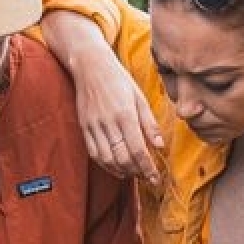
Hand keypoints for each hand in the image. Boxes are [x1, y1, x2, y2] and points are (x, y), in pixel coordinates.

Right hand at [48, 10, 164, 185]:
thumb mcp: (140, 98)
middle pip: (123, 158)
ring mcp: (94, 126)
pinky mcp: (84, 127)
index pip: (138, 150)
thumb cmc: (118, 79)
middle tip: (148, 178)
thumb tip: (160, 146)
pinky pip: (94, 154)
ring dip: (122, 171)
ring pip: (107, 160)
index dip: (148, 168)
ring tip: (134, 174)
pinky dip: (106, 165)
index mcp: (125, 114)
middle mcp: (108, 122)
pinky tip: (117, 167)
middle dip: (137, 172)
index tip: (156, 178)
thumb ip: (149, 124)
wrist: (90, 65)